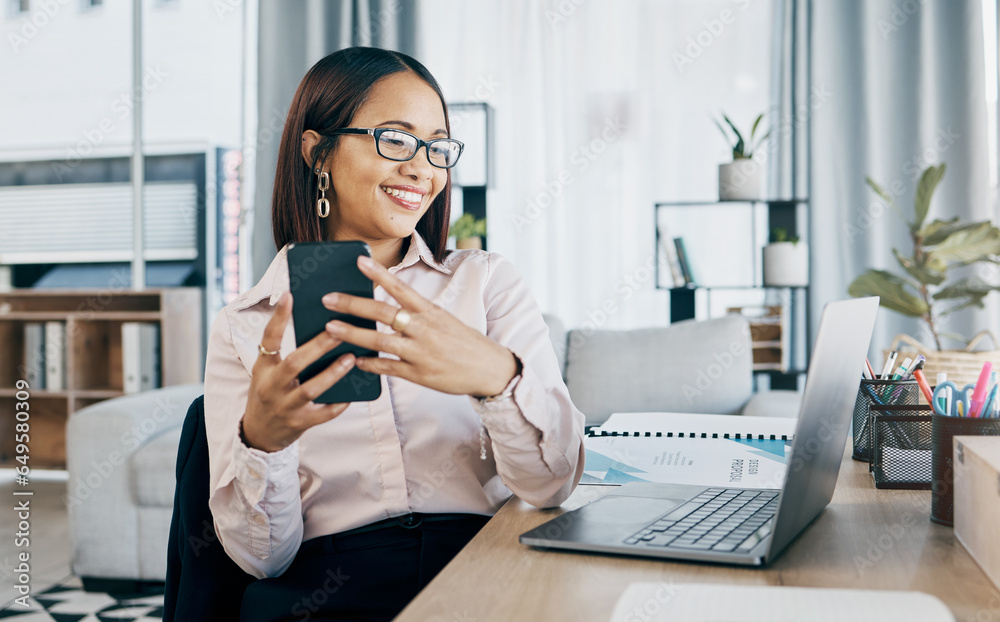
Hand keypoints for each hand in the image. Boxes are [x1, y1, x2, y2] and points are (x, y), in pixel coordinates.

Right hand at [241, 292, 357, 451]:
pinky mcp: (300, 424)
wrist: (259, 433)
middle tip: (339, 329)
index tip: (289, 295)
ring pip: (310, 389)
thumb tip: (321, 326)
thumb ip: (286, 353)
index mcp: (263, 368)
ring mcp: (285, 406)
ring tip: (351, 358)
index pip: (268, 339)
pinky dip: (338, 403)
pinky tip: (353, 392)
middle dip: (317, 346)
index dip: (278, 318)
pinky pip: (323, 413)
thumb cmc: (270, 392)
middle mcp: (271, 386)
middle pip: (295, 363)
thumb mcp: (268, 371)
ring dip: (332, 373)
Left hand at [321, 255, 518, 397]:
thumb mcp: (445, 320)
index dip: (379, 274)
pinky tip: (354, 361)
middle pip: (383, 312)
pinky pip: (388, 368)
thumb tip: (389, 306)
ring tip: (330, 327)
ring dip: (352, 334)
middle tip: (328, 298)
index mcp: (431, 312)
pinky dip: (369, 364)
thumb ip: (418, 314)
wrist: (490, 369)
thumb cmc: (465, 343)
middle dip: (352, 304)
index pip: (401, 288)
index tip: (359, 261)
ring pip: (380, 340)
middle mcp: (424, 329)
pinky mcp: (419, 374)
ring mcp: (420, 352)